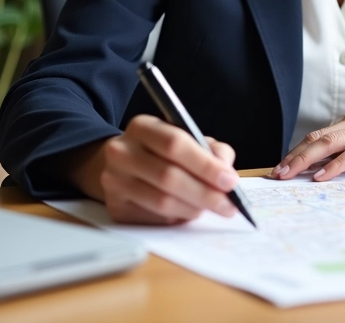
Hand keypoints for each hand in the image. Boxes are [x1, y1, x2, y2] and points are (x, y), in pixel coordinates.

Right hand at [69, 115, 240, 224]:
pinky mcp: (114, 208)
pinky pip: (153, 219)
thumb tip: (227, 173)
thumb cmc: (162, 152)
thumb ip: (212, 150)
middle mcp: (121, 152)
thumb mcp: (186, 138)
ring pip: (161, 202)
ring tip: (210, 209)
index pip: (175, 144)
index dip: (205, 165)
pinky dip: (176, 218)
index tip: (230, 181)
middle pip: (168, 177)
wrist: (121, 165)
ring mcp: (114, 181)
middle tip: (228, 205)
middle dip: (205, 193)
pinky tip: (186, 213)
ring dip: (193, 209)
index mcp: (142, 127)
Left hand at [271, 107, 344, 182]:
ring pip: (332, 142)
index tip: (279, 169)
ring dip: (307, 160)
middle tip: (276, 174)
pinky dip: (336, 164)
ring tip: (290, 175)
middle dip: (294, 156)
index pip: (319, 135)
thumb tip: (324, 171)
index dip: (297, 151)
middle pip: (319, 137)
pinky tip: (323, 175)